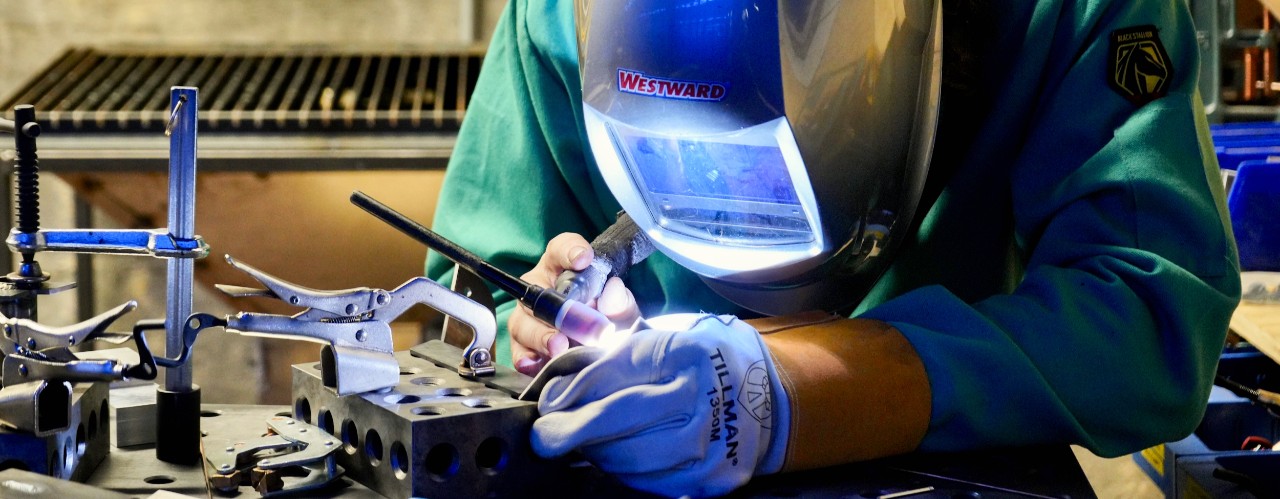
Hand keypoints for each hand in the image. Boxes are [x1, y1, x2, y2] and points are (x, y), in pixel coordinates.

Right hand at [511, 233, 640, 374]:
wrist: (600, 353)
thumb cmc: (608, 321)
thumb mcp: (621, 312)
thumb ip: (621, 302)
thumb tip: (613, 292)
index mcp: (563, 270)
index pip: (561, 250)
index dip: (570, 251)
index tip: (584, 259)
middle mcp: (540, 291)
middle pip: (536, 294)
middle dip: (552, 310)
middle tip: (570, 324)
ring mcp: (528, 320)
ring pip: (522, 324)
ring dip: (539, 337)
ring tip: (558, 348)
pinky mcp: (524, 348)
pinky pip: (518, 353)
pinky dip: (525, 360)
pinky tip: (535, 366)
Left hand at [531, 314, 787, 497]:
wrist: (766, 397)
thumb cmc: (697, 364)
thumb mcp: (662, 340)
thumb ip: (610, 357)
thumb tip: (556, 392)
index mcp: (686, 350)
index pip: (617, 368)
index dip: (575, 389)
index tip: (548, 404)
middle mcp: (703, 393)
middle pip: (622, 415)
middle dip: (573, 429)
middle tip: (546, 438)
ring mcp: (712, 439)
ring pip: (633, 456)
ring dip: (597, 454)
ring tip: (583, 446)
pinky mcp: (715, 476)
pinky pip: (652, 482)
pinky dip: (625, 473)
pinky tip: (615, 460)